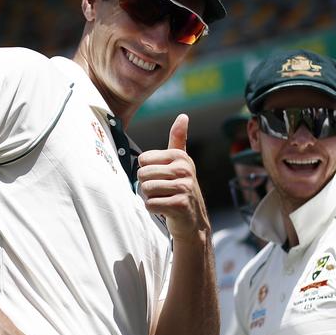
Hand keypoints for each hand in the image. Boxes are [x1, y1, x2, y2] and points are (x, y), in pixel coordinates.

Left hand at [137, 114, 210, 244]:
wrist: (193, 219)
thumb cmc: (181, 187)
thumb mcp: (180, 162)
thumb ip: (178, 139)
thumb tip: (183, 115)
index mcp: (180, 156)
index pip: (143, 160)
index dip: (147, 172)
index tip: (162, 178)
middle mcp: (184, 169)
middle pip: (142, 175)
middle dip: (146, 186)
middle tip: (162, 191)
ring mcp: (184, 187)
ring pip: (145, 190)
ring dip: (150, 198)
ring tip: (164, 199)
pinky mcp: (180, 204)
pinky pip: (150, 204)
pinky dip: (154, 209)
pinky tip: (165, 209)